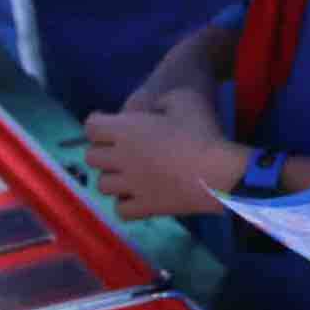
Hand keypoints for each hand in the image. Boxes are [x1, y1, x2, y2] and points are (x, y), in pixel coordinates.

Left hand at [81, 84, 235, 220]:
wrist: (218, 173)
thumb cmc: (202, 132)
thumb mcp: (184, 99)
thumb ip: (161, 101)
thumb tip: (154, 111)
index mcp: (125, 130)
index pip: (91, 126)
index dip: (98, 123)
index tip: (109, 123)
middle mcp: (121, 158)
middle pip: (90, 157)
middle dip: (101, 151)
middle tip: (118, 150)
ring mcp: (131, 185)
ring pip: (102, 185)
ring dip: (112, 178)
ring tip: (127, 175)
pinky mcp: (145, 207)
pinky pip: (120, 210)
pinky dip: (125, 204)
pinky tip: (137, 196)